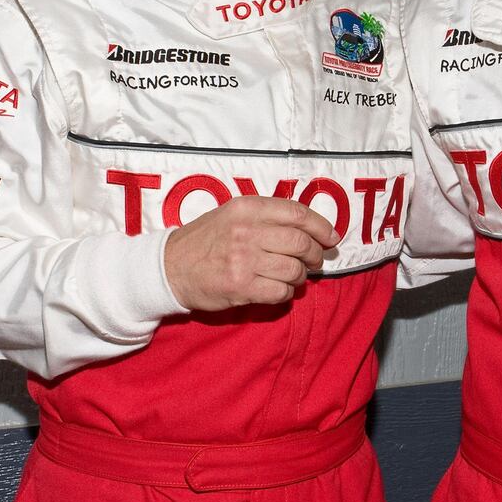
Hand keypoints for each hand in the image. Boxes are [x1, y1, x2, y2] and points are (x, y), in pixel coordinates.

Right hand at [163, 196, 339, 310]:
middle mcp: (247, 231)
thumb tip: (311, 228)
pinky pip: (281, 292)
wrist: (170, 267)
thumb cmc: (206, 240)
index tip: (331, 238)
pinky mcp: (240, 286)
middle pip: (301, 243)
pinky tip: (277, 289)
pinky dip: (286, 293)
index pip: (298, 213)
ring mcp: (243, 260)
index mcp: (247, 208)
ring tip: (292, 276)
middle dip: (315, 255)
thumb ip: (267, 215)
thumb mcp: (233, 213)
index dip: (321, 227)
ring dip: (300, 276)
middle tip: (314, 261)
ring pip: (294, 270)